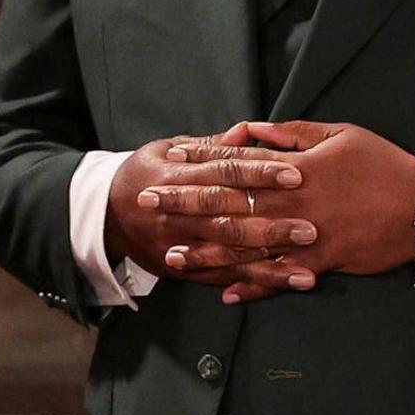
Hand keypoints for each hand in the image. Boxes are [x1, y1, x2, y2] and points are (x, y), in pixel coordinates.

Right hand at [105, 134, 301, 279]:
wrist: (103, 214)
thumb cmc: (145, 174)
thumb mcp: (167, 150)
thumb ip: (210, 145)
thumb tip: (247, 130)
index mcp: (177, 176)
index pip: (224, 173)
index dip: (259, 173)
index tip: (296, 175)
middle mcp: (179, 213)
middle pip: (229, 219)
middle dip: (272, 226)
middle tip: (312, 228)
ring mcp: (180, 245)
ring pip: (229, 255)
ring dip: (270, 266)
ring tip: (307, 273)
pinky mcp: (182, 268)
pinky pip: (222, 276)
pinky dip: (253, 283)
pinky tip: (284, 284)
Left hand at [145, 120, 414, 304]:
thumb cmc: (383, 165)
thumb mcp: (341, 134)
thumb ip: (293, 135)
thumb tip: (252, 131)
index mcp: (294, 170)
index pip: (235, 167)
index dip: (197, 167)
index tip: (165, 166)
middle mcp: (293, 205)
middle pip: (228, 206)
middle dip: (184, 206)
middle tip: (147, 206)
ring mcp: (306, 237)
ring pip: (246, 247)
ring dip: (207, 252)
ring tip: (172, 256)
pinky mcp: (323, 262)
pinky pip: (281, 278)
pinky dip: (255, 287)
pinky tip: (227, 294)